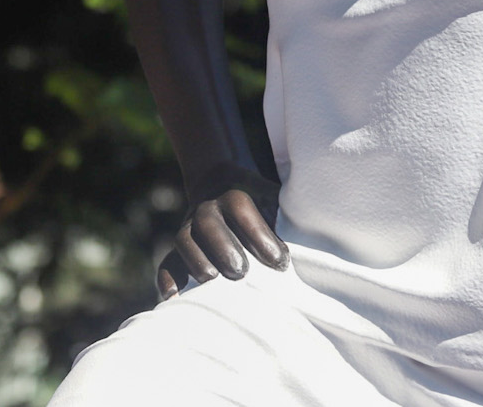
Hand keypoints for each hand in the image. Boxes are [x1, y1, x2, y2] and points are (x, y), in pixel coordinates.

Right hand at [156, 162, 287, 298]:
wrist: (218, 184)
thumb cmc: (260, 202)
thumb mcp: (274, 199)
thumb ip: (288, 217)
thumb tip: (314, 242)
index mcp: (234, 195)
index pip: (242, 209)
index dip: (259, 234)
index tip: (280, 262)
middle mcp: (208, 208)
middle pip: (208, 223)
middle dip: (223, 248)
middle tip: (241, 273)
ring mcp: (189, 227)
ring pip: (184, 241)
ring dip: (196, 261)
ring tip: (212, 283)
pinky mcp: (179, 247)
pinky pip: (167, 261)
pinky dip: (167, 278)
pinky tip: (173, 298)